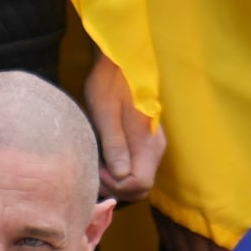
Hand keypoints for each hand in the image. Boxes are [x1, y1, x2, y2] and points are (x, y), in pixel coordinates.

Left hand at [84, 60, 162, 198]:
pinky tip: (105, 160)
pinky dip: (122, 172)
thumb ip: (114, 144)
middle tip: (95, 172)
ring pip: (140, 179)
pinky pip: (138, 167)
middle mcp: (155, 148)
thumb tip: (120, 175)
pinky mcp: (148, 141)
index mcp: (146, 143)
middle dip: (117, 188)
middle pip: (142, 187)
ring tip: (98, 166)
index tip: (98, 169)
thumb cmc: (109, 84)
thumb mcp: (106, 113)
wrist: (120, 63)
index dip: (117, 185)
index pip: (140, 184)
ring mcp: (153, 145)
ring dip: (119, 181)